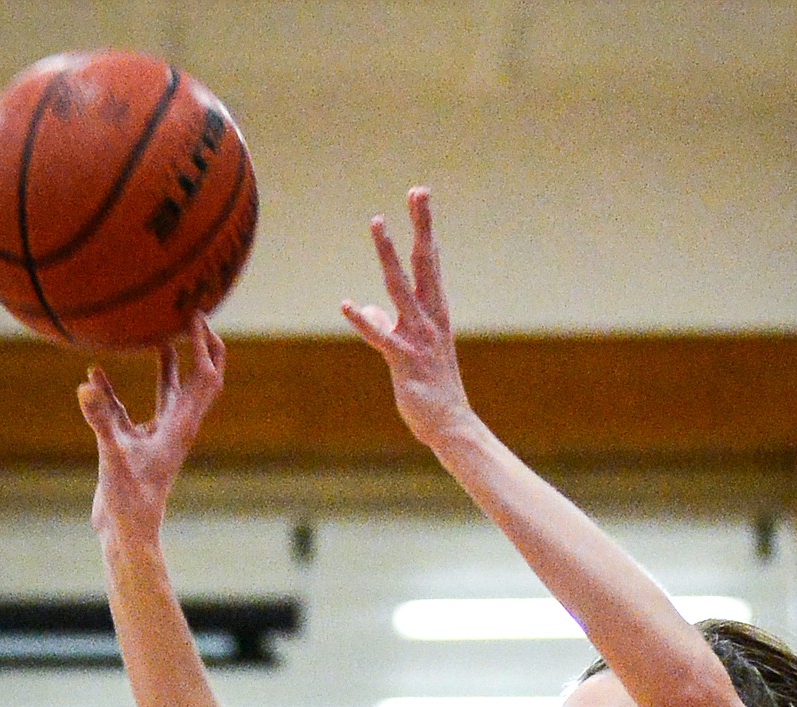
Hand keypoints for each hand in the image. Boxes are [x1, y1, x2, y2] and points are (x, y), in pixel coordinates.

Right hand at [77, 313, 225, 542]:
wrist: (127, 532)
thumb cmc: (129, 500)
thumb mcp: (112, 455)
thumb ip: (101, 418)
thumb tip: (87, 383)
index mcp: (181, 426)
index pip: (205, 376)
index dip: (203, 344)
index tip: (194, 314)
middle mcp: (176, 427)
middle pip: (202, 380)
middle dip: (201, 348)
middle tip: (192, 315)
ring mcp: (158, 436)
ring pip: (170, 391)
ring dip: (169, 363)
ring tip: (160, 331)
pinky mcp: (137, 444)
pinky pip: (130, 409)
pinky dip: (117, 390)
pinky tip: (95, 374)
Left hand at [342, 187, 474, 450]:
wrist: (450, 425)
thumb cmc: (432, 389)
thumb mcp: (410, 351)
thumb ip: (389, 324)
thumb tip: (369, 308)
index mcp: (434, 314)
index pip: (429, 263)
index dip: (424, 229)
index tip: (420, 197)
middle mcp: (430, 319)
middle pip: (423, 263)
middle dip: (420, 226)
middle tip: (418, 190)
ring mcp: (418, 337)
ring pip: (400, 287)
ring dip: (388, 254)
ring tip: (377, 223)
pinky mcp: (404, 360)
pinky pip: (381, 337)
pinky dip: (363, 321)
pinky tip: (346, 305)